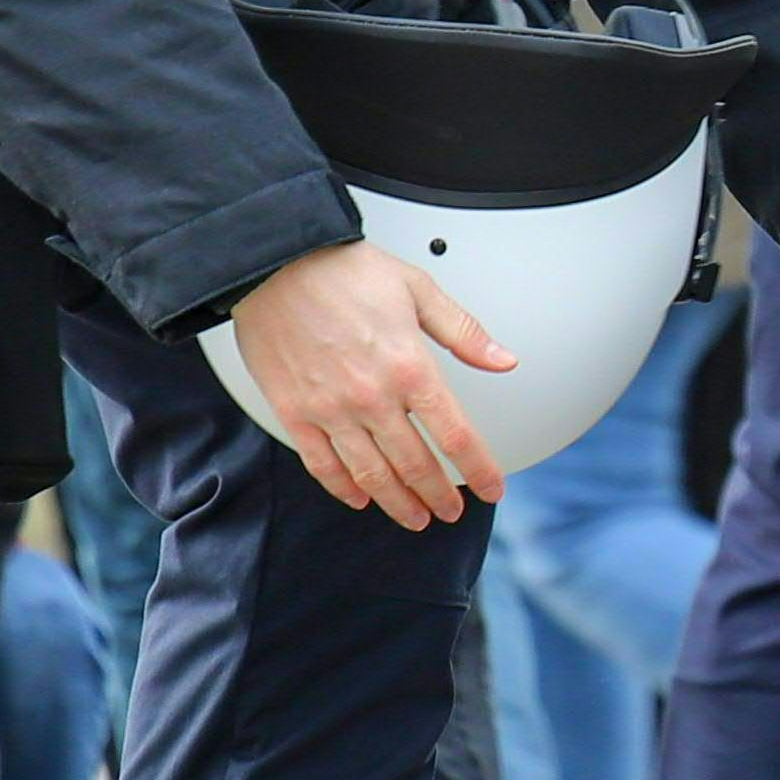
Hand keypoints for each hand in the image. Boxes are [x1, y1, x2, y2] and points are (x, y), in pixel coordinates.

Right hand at [233, 243, 514, 525]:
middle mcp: (373, 397)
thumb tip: (504, 361)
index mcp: (409, 367)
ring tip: (415, 518)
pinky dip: (344, 488)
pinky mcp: (294, 413)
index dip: (479, 470)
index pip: (456, 436)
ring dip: (398, 503)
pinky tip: (360, 498)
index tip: (491, 489)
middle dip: (440, 495)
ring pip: (372, 475)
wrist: (275, 262)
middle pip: (416, 465)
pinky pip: (322, 465)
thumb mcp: (419, 289)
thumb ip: (464, 332)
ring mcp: (331, 409)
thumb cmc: (345, 270)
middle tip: (451, 511)